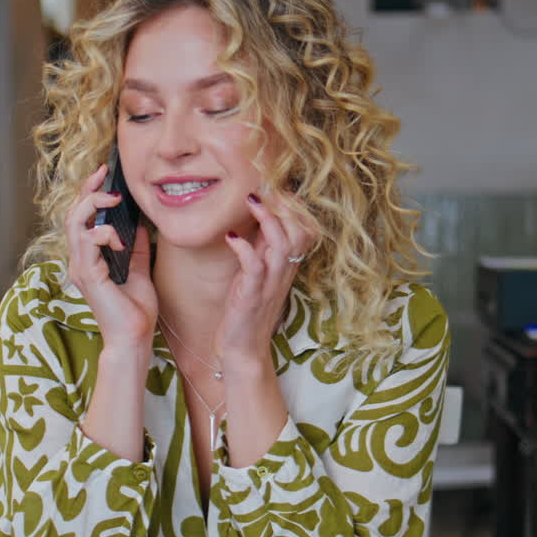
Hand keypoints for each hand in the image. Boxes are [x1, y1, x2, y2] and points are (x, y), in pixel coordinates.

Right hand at [65, 163, 158, 347]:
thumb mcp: (140, 271)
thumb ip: (137, 248)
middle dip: (87, 190)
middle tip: (104, 175)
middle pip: (72, 215)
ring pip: (74, 223)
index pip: (82, 219)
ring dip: (92, 206)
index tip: (104, 176)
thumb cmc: (135, 311)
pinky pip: (87, 242)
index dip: (89, 193)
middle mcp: (80, 261)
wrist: (134, 338)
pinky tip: (120, 240)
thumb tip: (141, 225)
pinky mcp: (87, 275)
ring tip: (112, 200)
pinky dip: (103, 234)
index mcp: (89, 259)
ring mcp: (80, 268)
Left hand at [216, 191, 315, 369]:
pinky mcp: (252, 295)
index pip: (305, 229)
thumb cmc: (246, 311)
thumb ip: (262, 248)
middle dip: (284, 206)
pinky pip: (254, 266)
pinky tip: (230, 237)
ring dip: (268, 220)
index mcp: (286, 266)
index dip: (294, 206)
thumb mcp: (258, 274)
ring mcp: (270, 284)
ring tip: (251, 201)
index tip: (276, 186)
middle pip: (299, 232)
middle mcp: (283, 273)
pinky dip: (243, 248)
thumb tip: (261, 218)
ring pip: (282, 245)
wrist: (241, 350)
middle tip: (265, 188)